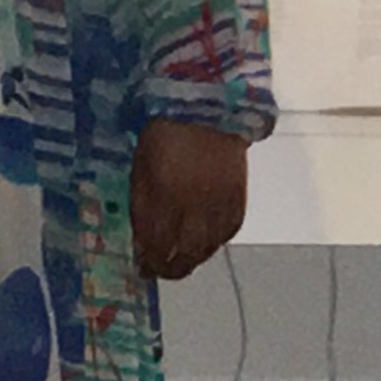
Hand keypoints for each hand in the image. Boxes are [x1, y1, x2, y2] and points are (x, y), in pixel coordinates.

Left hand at [131, 120, 247, 280]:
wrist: (206, 108)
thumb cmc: (165, 133)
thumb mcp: (141, 168)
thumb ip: (141, 207)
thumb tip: (142, 241)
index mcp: (165, 196)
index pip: (158, 244)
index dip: (150, 261)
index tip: (143, 267)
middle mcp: (195, 205)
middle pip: (186, 253)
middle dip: (172, 269)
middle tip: (162, 272)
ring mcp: (219, 202)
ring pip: (209, 246)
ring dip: (194, 259)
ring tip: (184, 261)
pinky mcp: (238, 195)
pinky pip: (230, 229)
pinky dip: (217, 242)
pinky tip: (208, 243)